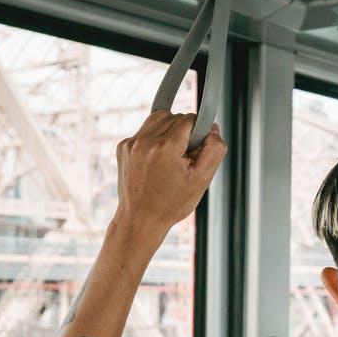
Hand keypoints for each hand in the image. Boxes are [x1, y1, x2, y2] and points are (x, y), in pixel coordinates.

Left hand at [114, 111, 226, 232]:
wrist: (140, 220)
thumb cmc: (172, 204)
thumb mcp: (202, 180)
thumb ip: (214, 150)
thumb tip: (213, 128)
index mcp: (165, 147)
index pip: (189, 119)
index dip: (198, 134)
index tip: (195, 153)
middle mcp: (144, 141)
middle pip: (174, 116)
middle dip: (184, 133)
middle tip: (184, 159)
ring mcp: (131, 143)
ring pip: (158, 118)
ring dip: (169, 131)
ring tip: (171, 156)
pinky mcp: (123, 147)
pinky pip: (145, 131)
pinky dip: (154, 140)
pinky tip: (156, 161)